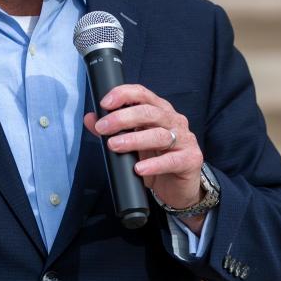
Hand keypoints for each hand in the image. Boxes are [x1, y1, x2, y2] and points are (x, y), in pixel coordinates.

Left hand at [83, 84, 205, 229]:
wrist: (178, 187)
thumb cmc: (155, 158)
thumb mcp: (131, 143)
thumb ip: (112, 130)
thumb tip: (90, 118)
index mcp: (159, 110)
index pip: (143, 94)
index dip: (123, 94)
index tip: (104, 103)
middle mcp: (174, 120)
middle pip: (149, 112)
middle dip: (122, 118)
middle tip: (102, 128)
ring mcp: (184, 139)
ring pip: (160, 135)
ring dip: (134, 139)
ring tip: (114, 146)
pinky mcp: (190, 160)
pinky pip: (172, 160)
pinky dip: (154, 164)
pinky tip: (139, 169)